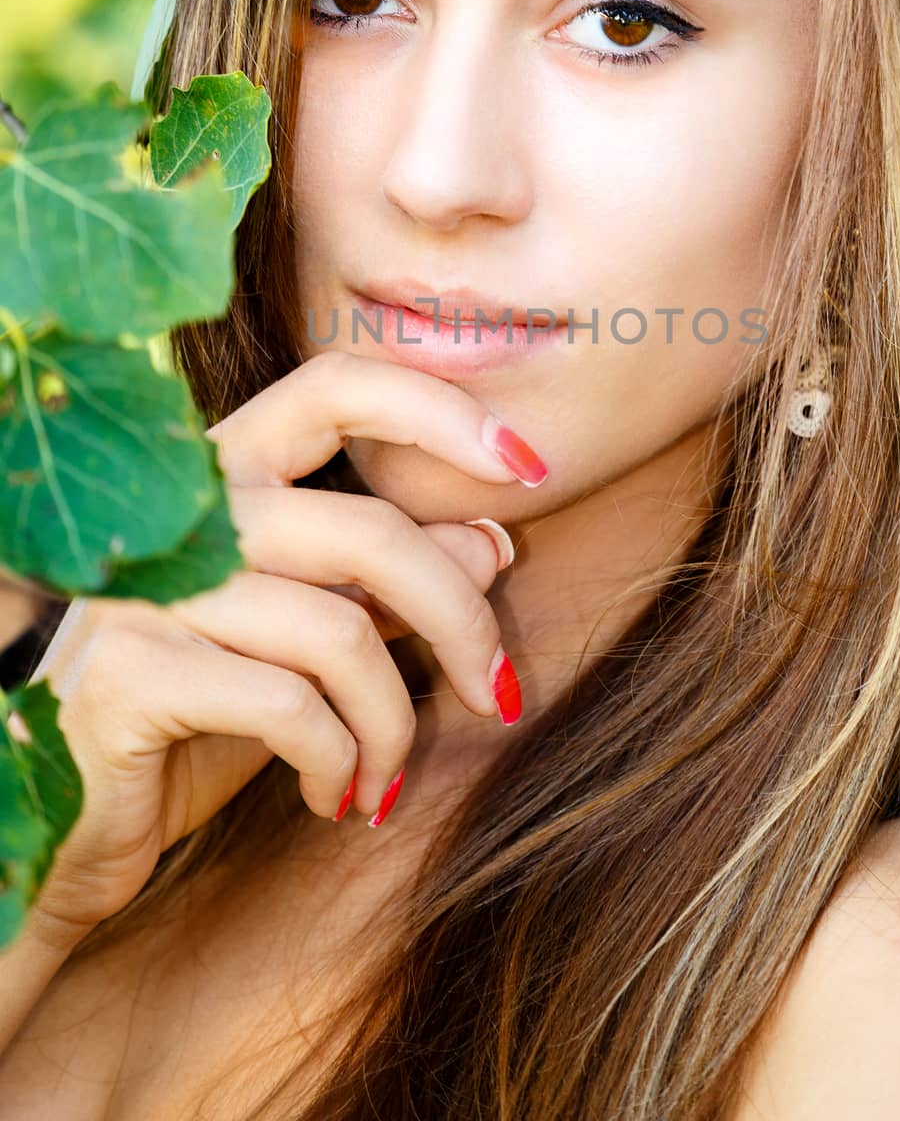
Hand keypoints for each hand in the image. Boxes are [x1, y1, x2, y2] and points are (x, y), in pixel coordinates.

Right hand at [10, 350, 536, 949]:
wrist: (63, 822)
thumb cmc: (200, 718)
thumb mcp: (310, 644)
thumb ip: (388, 587)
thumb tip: (493, 540)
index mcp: (228, 475)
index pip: (336, 386)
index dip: (440, 408)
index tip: (529, 464)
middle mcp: (185, 515)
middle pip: (370, 529)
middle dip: (461, 621)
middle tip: (499, 691)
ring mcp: (149, 590)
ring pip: (340, 631)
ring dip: (394, 723)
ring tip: (387, 775)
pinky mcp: (129, 676)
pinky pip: (288, 707)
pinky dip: (339, 762)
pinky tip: (335, 798)